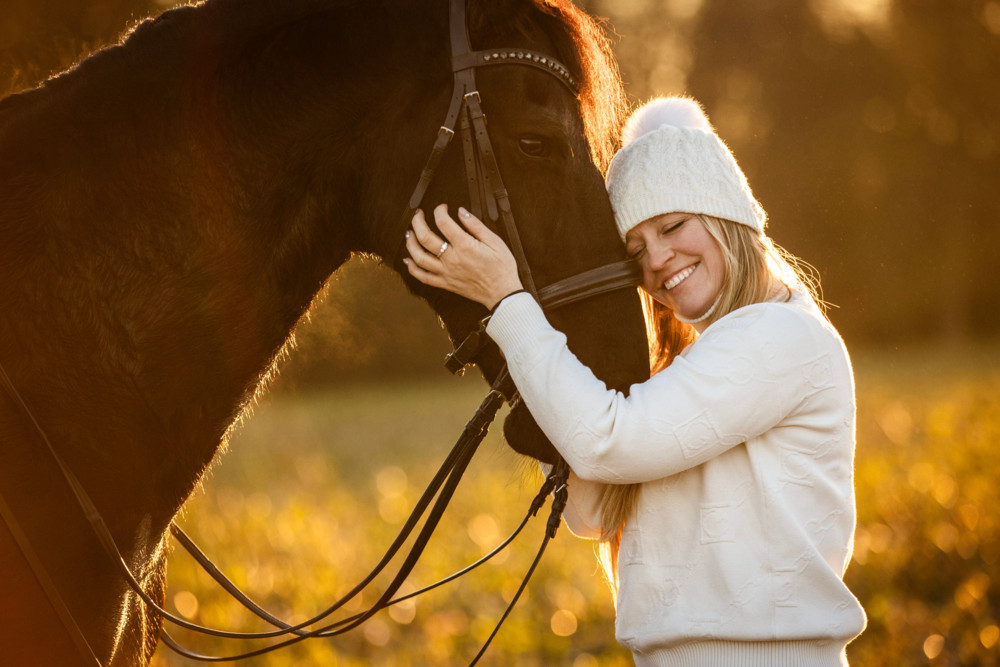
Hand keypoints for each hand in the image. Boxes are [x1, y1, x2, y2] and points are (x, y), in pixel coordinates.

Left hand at [403, 204, 523, 309]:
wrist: (502, 292)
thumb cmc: (501, 268)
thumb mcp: (495, 241)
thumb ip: (476, 225)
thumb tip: (461, 212)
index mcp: (464, 246)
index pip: (443, 222)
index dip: (439, 211)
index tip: (442, 208)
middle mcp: (452, 259)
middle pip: (425, 238)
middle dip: (418, 222)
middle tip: (418, 215)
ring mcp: (446, 272)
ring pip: (419, 257)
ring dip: (411, 244)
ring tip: (409, 234)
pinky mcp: (445, 283)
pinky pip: (423, 277)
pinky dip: (413, 269)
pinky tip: (408, 261)